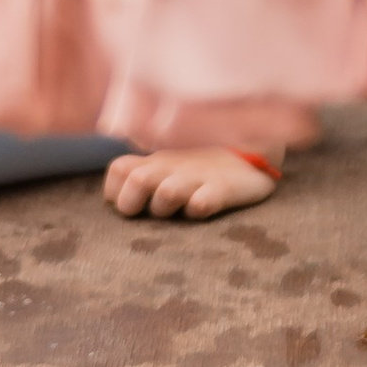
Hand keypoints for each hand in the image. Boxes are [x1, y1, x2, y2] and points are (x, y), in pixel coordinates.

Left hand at [102, 145, 277, 219]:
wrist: (253, 152)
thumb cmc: (201, 169)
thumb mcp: (169, 167)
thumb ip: (142, 175)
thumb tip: (113, 199)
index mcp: (156, 161)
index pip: (118, 169)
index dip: (115, 191)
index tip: (128, 206)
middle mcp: (172, 167)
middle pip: (135, 179)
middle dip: (131, 203)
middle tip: (145, 214)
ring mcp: (198, 177)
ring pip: (166, 193)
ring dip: (165, 207)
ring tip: (177, 212)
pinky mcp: (224, 188)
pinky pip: (204, 201)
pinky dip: (198, 208)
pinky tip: (202, 208)